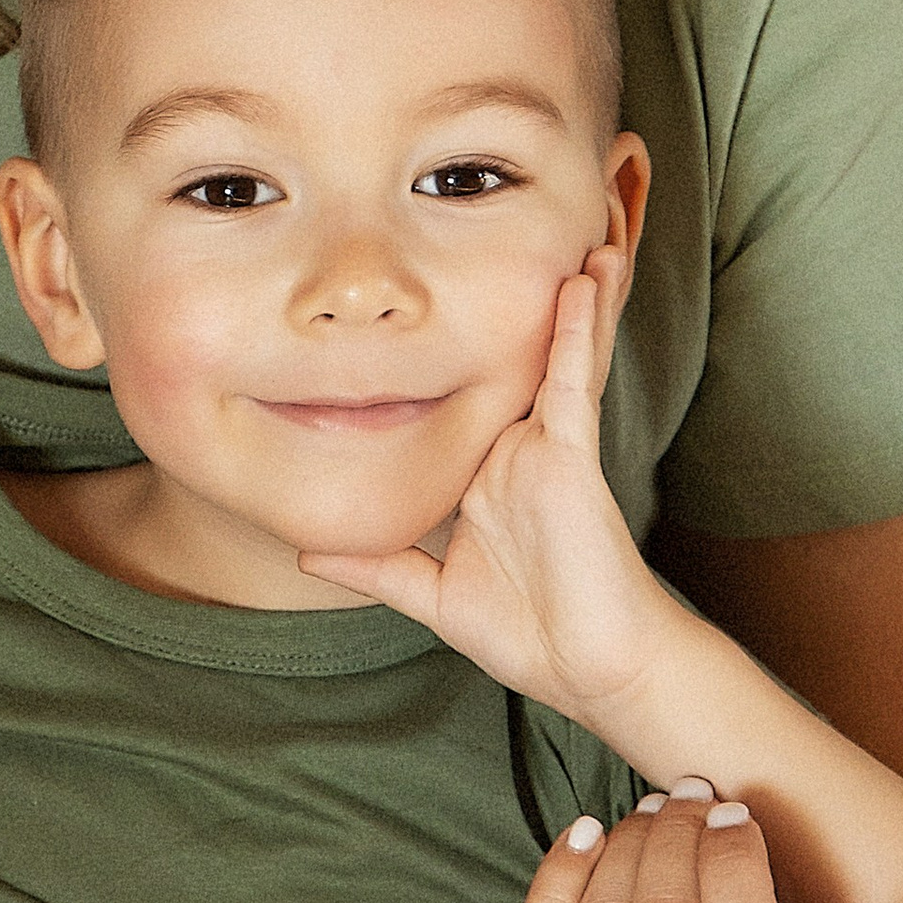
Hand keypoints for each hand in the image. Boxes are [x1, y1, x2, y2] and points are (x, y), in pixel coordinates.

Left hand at [304, 255, 668, 729]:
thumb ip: (376, 566)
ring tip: (578, 229)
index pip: (471, 395)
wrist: (595, 672)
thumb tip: (308, 550)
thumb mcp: (432, 595)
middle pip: (517, 357)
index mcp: (486, 474)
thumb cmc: (531, 636)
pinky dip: (576, 331)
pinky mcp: (572, 457)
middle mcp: (516, 450)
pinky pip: (572, 382)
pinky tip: (582, 283)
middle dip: (526, 300)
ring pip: (555, 352)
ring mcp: (546, 448)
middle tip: (522, 229)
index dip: (461, 348)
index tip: (436, 299)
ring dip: (567, 294)